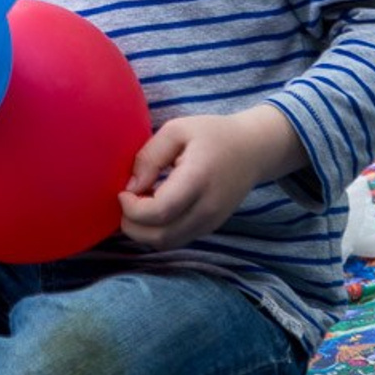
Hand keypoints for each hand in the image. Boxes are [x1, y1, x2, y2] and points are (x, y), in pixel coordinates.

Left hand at [118, 105, 305, 250]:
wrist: (252, 150)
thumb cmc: (212, 134)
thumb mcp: (177, 130)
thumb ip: (150, 156)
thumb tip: (131, 187)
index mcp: (198, 179)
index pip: (160, 211)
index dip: (133, 209)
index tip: (122, 192)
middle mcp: (207, 208)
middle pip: (161, 237)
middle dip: (132, 226)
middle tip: (123, 203)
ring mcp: (210, 222)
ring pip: (167, 244)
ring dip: (143, 232)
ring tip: (137, 205)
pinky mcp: (209, 228)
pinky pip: (176, 240)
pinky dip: (157, 232)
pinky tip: (152, 210)